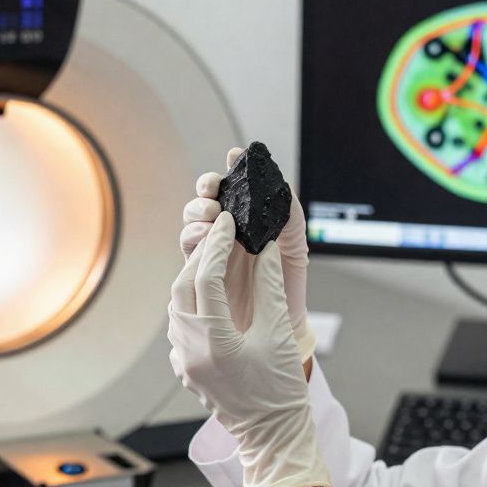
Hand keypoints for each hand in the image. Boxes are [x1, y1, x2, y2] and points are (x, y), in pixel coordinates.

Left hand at [168, 212, 329, 486]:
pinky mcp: (184, 369)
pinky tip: (209, 296)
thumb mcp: (279, 332)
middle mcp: (190, 350)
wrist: (272, 435)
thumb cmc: (280, 388)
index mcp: (214, 341)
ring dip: (193, 280)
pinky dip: (191, 304)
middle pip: (182, 288)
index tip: (229, 223)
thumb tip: (265, 247)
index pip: (206, 279)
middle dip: (201, 257)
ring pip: (176, 307)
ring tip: (216, 259)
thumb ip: (269, 285)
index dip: (218, 246)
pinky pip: (178, 327)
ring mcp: (183, 361)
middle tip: (220, 234)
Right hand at [180, 147, 315, 360]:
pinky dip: (193, 242)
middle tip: (215, 199)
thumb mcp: (296, 247)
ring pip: (192, 224)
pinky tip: (203, 242)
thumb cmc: (288, 286)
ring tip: (210, 221)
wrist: (282, 327)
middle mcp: (225, 234)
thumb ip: (291, 216)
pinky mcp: (201, 275)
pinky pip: (189, 253)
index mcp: (246, 221)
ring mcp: (211, 254)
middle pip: (204, 203)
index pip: (231, 188)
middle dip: (205, 193)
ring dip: (196, 217)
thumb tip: (283, 186)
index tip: (231, 160)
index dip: (227, 171)